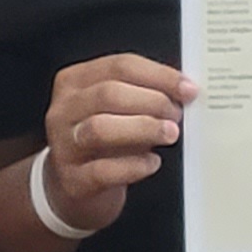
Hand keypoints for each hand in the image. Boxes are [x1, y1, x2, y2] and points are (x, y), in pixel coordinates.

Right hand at [36, 54, 196, 233]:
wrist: (76, 185)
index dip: (160, 75)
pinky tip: (151, 163)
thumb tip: (183, 91)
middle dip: (153, 102)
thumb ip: (142, 94)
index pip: (119, 66)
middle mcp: (63, 111)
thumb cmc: (104, 142)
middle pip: (108, 94)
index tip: (188, 89)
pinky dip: (134, 166)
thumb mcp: (116, 110)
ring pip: (100, 128)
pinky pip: (104, 170)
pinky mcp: (72, 179)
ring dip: (143, 128)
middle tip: (177, 114)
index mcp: (74, 83)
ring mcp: (63, 146)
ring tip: (169, 134)